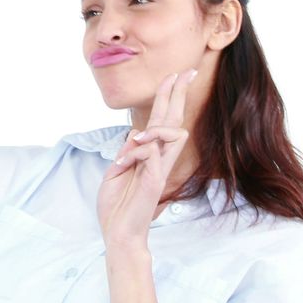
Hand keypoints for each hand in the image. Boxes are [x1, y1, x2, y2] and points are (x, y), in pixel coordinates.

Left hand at [97, 69, 196, 249]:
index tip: (175, 75)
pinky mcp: (155, 181)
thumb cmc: (118, 204)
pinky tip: (123, 161)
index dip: (170, 97)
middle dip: (178, 93)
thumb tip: (136, 131)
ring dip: (152, 129)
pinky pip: (153, 153)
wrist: (118, 232)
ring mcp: (160, 169)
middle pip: (174, 119)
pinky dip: (136, 151)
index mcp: (151, 155)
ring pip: (172, 133)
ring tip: (134, 140)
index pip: (164, 120)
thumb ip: (128, 150)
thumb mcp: (117, 169)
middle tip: (184, 71)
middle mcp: (160, 159)